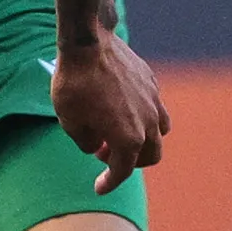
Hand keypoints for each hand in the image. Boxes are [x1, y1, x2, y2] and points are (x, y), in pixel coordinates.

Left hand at [51, 30, 169, 194]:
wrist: (88, 43)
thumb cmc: (74, 84)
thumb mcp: (69, 122)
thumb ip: (86, 142)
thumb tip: (97, 146)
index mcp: (128, 139)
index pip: (122, 171)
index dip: (109, 183)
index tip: (99, 187)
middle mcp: (148, 123)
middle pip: (151, 156)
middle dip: (130, 162)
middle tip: (106, 154)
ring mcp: (153, 101)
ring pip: (161, 132)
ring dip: (145, 140)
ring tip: (122, 133)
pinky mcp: (151, 82)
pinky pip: (154, 106)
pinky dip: (142, 115)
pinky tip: (122, 106)